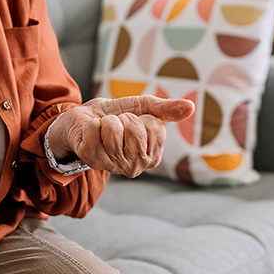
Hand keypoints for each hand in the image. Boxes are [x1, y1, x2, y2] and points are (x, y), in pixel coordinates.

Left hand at [47, 96, 194, 177]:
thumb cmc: (115, 116)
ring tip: (104, 128)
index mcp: (151, 157)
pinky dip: (92, 122)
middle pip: (134, 129)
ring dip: (107, 120)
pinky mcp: (90, 157)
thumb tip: (191, 107)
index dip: (142, 118)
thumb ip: (166, 110)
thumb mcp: (143, 109)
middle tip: (117, 124)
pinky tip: (91, 132)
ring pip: (114, 128)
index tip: (133, 123)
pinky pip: (96, 128)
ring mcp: (111, 164)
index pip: (155, 128)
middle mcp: (133, 167)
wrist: (83, 118)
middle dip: (124, 118)